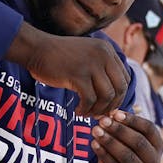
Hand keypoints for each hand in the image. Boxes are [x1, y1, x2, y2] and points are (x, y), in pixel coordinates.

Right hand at [11, 25, 130, 118]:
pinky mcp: (78, 75)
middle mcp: (103, 55)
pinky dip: (85, 110)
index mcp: (107, 51)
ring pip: (106, 96)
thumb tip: (115, 97)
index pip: (125, 79)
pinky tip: (77, 111)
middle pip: (120, 89)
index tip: (107, 106)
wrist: (36, 48)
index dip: (119, 96)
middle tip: (100, 114)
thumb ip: (102, 69)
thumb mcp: (88, 55)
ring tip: (87, 113)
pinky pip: (90, 100)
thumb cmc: (60, 57)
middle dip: (112, 106)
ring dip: (98, 110)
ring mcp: (91, 64)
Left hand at [92, 109, 162, 162]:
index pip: (149, 129)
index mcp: (158, 146)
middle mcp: (154, 161)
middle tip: (103, 121)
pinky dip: (103, 153)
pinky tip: (93, 143)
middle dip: (119, 130)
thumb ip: (122, 126)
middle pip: (138, 142)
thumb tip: (111, 113)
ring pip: (126, 155)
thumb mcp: (127, 139)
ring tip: (96, 130)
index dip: (133, 120)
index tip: (116, 113)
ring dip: (110, 141)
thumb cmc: (123, 152)